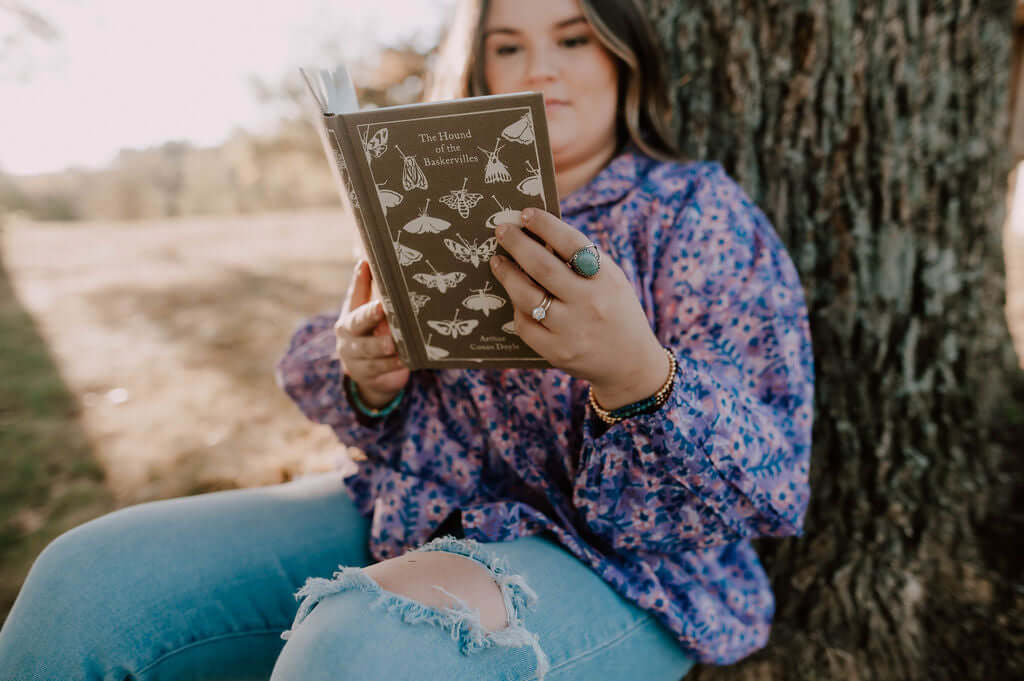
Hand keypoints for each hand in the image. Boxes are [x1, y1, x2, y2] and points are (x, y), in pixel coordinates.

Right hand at [334, 260, 409, 407]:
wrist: (369, 376)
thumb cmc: (373, 337)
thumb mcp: (370, 316)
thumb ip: (372, 293)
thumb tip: (374, 261)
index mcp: (350, 315)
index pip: (354, 294)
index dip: (359, 280)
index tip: (366, 265)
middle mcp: (347, 335)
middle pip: (357, 322)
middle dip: (370, 315)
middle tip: (381, 308)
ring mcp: (354, 356)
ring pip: (368, 350)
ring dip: (381, 345)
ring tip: (394, 343)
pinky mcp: (365, 374)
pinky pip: (379, 369)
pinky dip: (392, 364)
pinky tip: (404, 360)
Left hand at [489, 207, 669, 409]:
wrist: (630, 363)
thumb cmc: (615, 311)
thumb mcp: (611, 280)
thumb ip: (582, 260)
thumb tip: (539, 233)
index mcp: (606, 279)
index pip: (572, 244)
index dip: (546, 225)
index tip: (526, 213)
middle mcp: (590, 303)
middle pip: (543, 267)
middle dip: (517, 244)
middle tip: (501, 230)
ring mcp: (572, 330)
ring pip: (527, 296)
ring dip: (507, 274)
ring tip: (498, 261)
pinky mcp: (557, 352)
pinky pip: (526, 325)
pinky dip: (517, 308)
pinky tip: (514, 296)